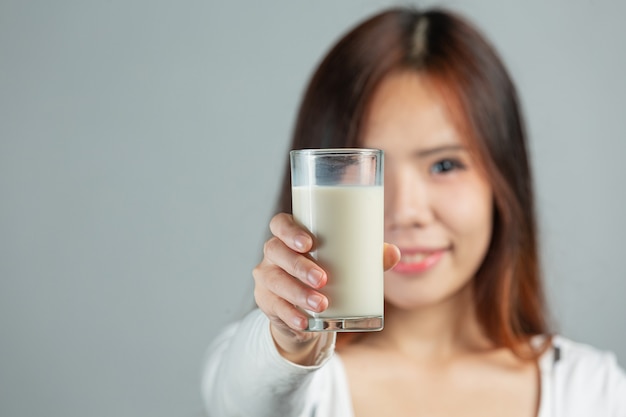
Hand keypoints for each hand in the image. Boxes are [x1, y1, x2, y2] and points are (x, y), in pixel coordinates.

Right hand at [252, 213, 399, 362]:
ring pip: (275, 281)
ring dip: (298, 293)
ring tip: (322, 304)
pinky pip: (274, 308)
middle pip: (276, 251)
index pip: (280, 224)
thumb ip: (368, 257)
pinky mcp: (267, 302)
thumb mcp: (345, 264)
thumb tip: (394, 253)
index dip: (290, 231)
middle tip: (323, 278)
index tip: (309, 243)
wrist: (307, 310)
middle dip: (299, 265)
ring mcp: (267, 278)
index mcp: (290, 236)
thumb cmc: (328, 273)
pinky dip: (290, 316)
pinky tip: (305, 323)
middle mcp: (274, 254)